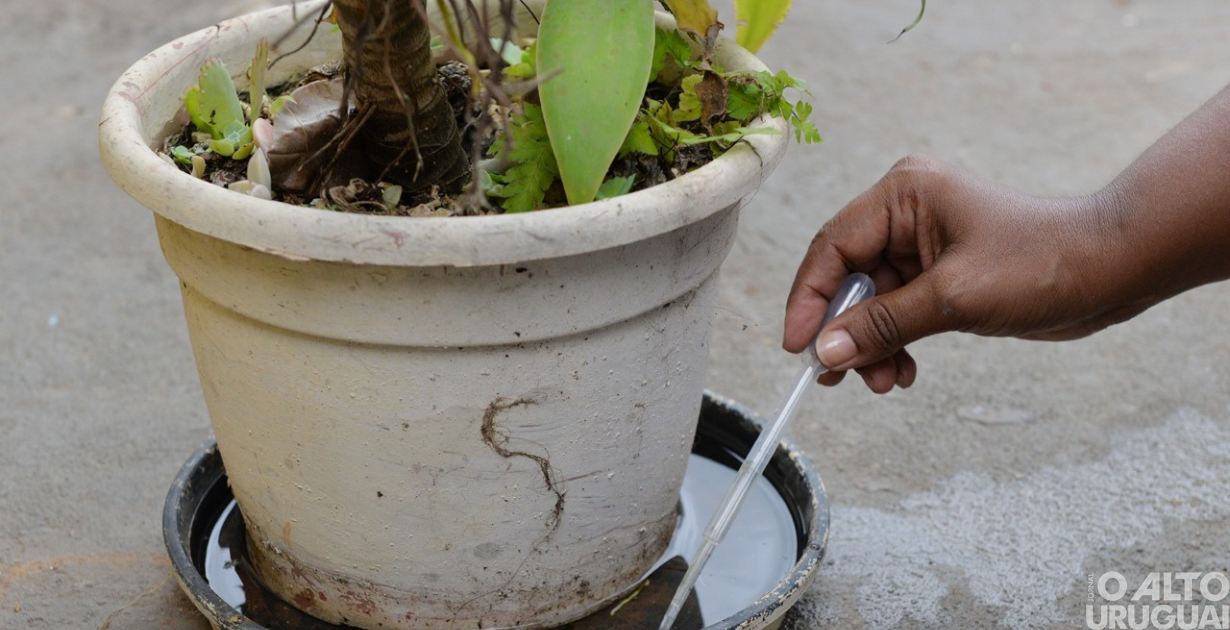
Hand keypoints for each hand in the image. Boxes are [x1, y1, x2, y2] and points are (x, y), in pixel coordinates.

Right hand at [783, 155, 1154, 392]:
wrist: (1111, 270)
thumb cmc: (1043, 262)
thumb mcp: (953, 299)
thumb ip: (882, 326)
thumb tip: (826, 353)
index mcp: (903, 195)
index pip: (832, 248)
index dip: (810, 300)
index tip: (799, 348)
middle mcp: (905, 214)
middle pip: (846, 277)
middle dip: (843, 331)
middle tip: (833, 377)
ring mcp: (922, 245)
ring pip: (869, 302)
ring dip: (869, 345)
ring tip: (881, 382)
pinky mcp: (939, 274)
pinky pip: (896, 312)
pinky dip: (894, 343)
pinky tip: (903, 371)